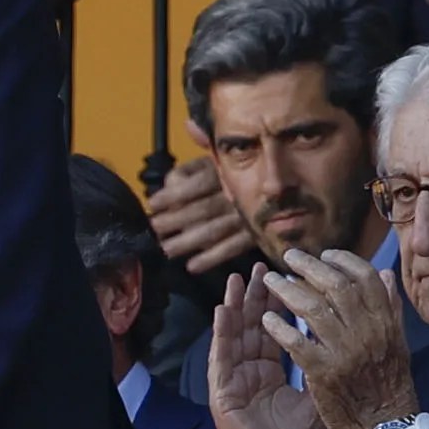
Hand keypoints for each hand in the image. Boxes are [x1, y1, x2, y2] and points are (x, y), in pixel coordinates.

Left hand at [147, 151, 249, 274]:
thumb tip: (168, 187)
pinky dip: (212, 258)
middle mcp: (236, 194)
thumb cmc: (226, 174)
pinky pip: (233, 248)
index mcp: (224, 172)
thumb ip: (186, 172)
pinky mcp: (255, 234)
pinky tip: (192, 266)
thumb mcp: (207, 163)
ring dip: (188, 242)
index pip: (197, 184)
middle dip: (176, 221)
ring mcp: (247, 216)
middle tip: (155, 228)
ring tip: (167, 249)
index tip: (153, 203)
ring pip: (215, 230)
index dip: (173, 195)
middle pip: (203, 209)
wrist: (274, 184)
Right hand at [206, 265, 326, 428]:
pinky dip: (221, 334)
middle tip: (263, 268)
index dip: (280, 303)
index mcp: (271, 370)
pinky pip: (221, 358)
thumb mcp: (319, 393)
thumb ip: (327, 362)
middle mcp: (251, 370)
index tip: (290, 276)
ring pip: (234, 336)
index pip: (275, 328)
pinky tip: (222, 312)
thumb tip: (349, 331)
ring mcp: (234, 380)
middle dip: (257, 296)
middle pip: (253, 326)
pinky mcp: (222, 392)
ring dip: (235, 307)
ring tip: (238, 280)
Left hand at [258, 248, 419, 428]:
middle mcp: (368, 332)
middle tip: (288, 257)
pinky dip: (280, 327)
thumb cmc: (391, 384)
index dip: (343, 260)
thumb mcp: (398, 342)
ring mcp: (346, 352)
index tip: (324, 254)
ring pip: (313, 308)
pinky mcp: (325, 373)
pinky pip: (297, 342)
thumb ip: (390, 307)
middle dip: (308, 266)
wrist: (388, 428)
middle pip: (336, 285)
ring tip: (270, 281)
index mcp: (386, 322)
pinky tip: (267, 319)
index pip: (365, 277)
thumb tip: (385, 273)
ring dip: (287, 290)